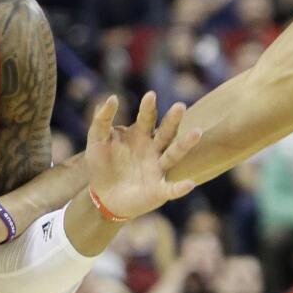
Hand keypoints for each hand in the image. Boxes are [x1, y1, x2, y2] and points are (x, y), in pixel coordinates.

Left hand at [86, 91, 200, 219]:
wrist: (102, 197)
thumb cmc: (101, 165)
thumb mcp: (96, 140)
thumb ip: (101, 120)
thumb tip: (112, 97)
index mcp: (140, 135)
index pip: (147, 118)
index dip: (148, 107)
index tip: (150, 95)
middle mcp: (153, 149)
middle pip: (166, 132)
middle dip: (172, 120)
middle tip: (179, 106)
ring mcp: (158, 169)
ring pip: (174, 154)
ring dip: (185, 144)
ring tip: (196, 132)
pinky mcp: (158, 191)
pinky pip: (172, 189)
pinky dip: (181, 187)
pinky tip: (189, 184)